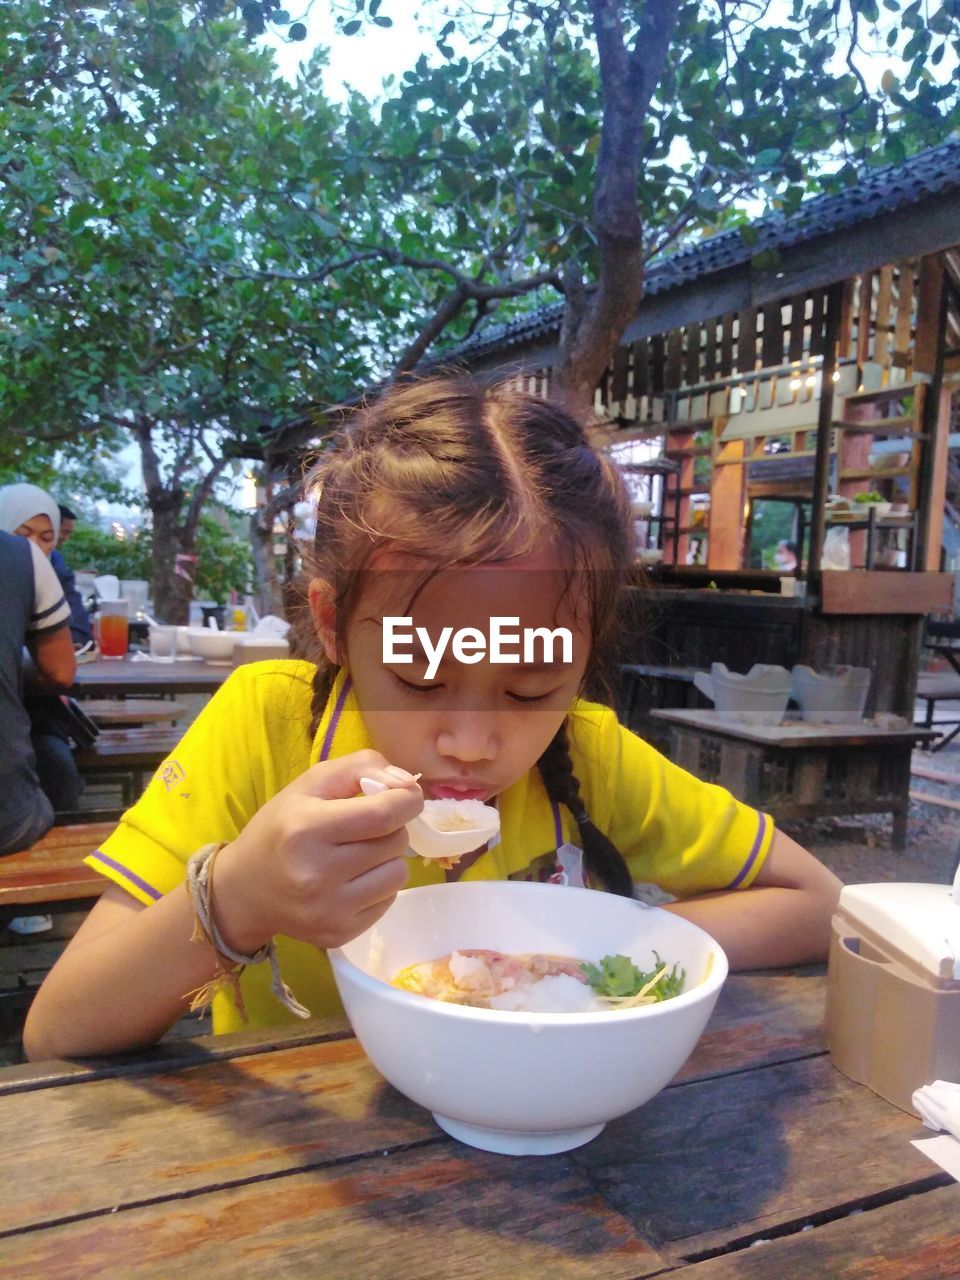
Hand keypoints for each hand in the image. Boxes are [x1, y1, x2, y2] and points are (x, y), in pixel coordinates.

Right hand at [213, 750, 422, 951]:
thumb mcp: (312, 783)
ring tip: (357, 855)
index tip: (405, 797)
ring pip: (399, 873)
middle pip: (396, 842)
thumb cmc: (281, 827)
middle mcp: (317, 874)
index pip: (384, 814)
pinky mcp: (339, 933)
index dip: (407, 801)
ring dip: (387, 859)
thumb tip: (408, 784)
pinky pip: (389, 900)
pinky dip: (379, 885)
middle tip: (364, 828)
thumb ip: (361, 767)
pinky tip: (351, 880)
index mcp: (307, 828)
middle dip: (391, 828)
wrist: (244, 889)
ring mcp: (329, 910)